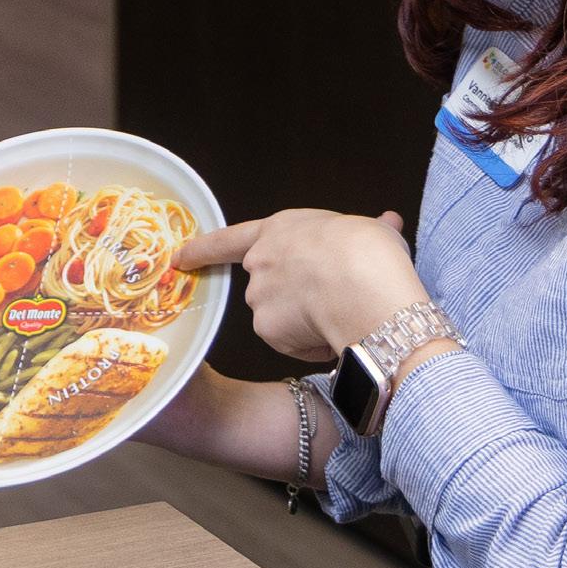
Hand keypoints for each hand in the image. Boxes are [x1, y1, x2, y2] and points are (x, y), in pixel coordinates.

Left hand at [175, 208, 428, 361]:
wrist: (364, 285)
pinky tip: (335, 332)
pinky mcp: (267, 329)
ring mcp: (259, 297)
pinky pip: (292, 343)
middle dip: (293, 295)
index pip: (228, 240)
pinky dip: (311, 344)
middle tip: (333, 296)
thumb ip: (367, 231)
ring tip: (341, 311)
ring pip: (281, 316)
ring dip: (305, 320)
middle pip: (268, 284)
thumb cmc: (368, 251)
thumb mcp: (370, 229)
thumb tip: (387, 223)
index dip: (203, 249)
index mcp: (278, 230)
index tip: (179, 259)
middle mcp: (259, 262)